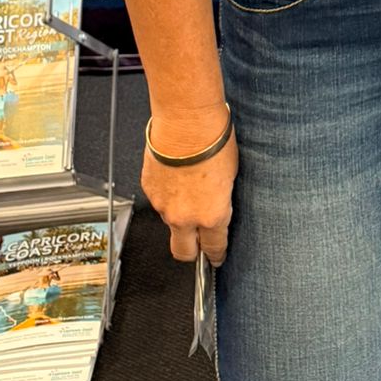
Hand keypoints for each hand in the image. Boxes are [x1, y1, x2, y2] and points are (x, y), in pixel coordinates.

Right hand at [141, 113, 238, 264]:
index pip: (214, 248)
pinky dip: (167, 195)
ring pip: (170, 224)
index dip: (216, 255)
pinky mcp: (149, 191)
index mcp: (212, 215)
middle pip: (184, 253)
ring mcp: (163, 207)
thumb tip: (217, 203)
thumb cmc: (213, 141)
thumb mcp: (231, 175)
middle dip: (193, 251)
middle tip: (199, 243)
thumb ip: (221, 199)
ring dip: (179, 216)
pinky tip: (176, 177)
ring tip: (189, 191)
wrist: (185, 122)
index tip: (217, 257)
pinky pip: (159, 202)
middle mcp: (185, 217)